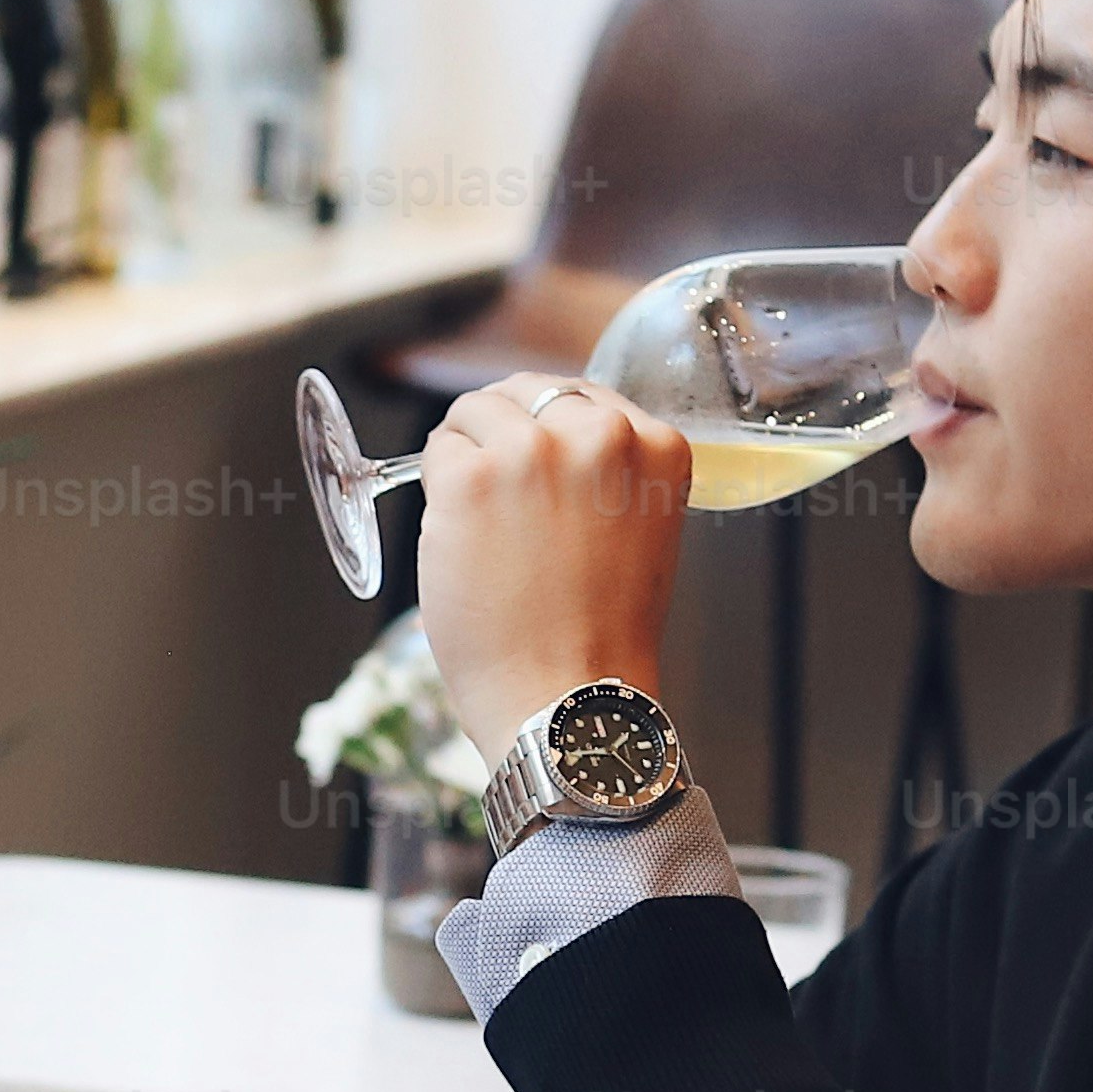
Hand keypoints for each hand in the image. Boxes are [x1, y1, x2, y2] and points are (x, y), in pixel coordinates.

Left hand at [413, 375, 689, 771]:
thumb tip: (552, 431)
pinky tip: (461, 537)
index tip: (543, 480)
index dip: (552, 436)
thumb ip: (609, 473)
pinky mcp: (469, 478)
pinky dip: (436, 489)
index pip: (583, 396)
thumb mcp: (639, 532)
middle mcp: (602, 434)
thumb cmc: (600, 634)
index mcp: (656, 445)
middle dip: (506, 435)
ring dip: (468, 458)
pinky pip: (437, 451)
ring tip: (486, 527)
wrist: (569, 700)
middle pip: (528, 391)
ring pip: (476, 412)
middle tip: (504, 504)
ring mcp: (532, 451)